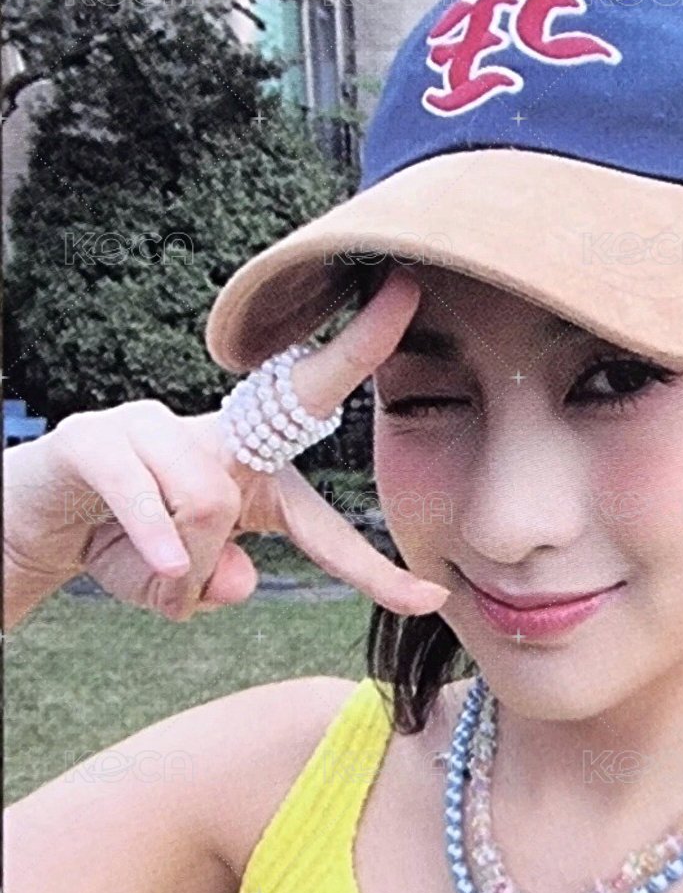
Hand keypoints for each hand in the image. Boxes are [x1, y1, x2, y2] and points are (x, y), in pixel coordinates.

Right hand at [2, 268, 449, 626]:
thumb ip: (218, 586)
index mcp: (251, 481)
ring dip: (181, 565)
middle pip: (297, 398)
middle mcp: (215, 437)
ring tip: (150, 573)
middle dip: (352, 349)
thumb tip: (238, 575)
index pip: (322, 521)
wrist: (31, 531)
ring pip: (209, 501)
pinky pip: (147, 494)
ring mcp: (155, 427)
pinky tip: (158, 569)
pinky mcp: (96, 437)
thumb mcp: (181, 591)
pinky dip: (156, 544)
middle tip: (400, 296)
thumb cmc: (123, 552)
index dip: (372, 567)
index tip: (431, 596)